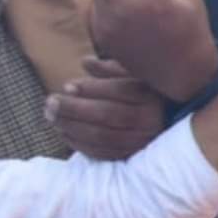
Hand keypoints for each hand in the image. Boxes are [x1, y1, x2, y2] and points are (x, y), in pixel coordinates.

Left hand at [45, 56, 165, 160]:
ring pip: (100, 135)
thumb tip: (85, 62)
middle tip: (49, 102)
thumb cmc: (145, 93)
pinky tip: (63, 132)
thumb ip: (110, 69)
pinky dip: (78, 143)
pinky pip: (101, 152)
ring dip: (70, 126)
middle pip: (107, 113)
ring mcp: (141, 140)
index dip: (90, 88)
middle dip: (73, 108)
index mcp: (152, 95)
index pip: (119, 90)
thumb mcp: (133, 76)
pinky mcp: (131, 155)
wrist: (168, 123)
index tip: (66, 86)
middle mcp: (150, 119)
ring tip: (50, 116)